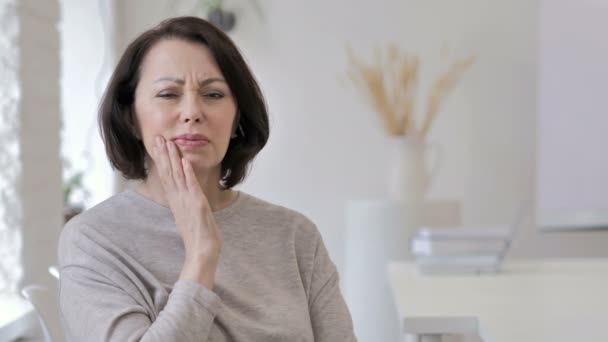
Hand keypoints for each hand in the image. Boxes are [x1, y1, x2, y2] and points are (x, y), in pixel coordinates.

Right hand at [151, 136, 220, 286]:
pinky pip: (191, 187)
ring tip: (169, 143)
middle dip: (163, 155)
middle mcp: (178, 199)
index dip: (162, 160)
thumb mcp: (188, 215)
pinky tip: (185, 162)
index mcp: (176, 200)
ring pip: (177, 177)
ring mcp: (186, 202)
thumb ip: (184, 202)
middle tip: (158, 137)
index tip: (158, 144)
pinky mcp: (197, 206)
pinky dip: (188, 174)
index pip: (166, 176)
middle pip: (168, 173)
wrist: (202, 252)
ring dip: (173, 159)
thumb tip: (183, 193)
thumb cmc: (198, 236)